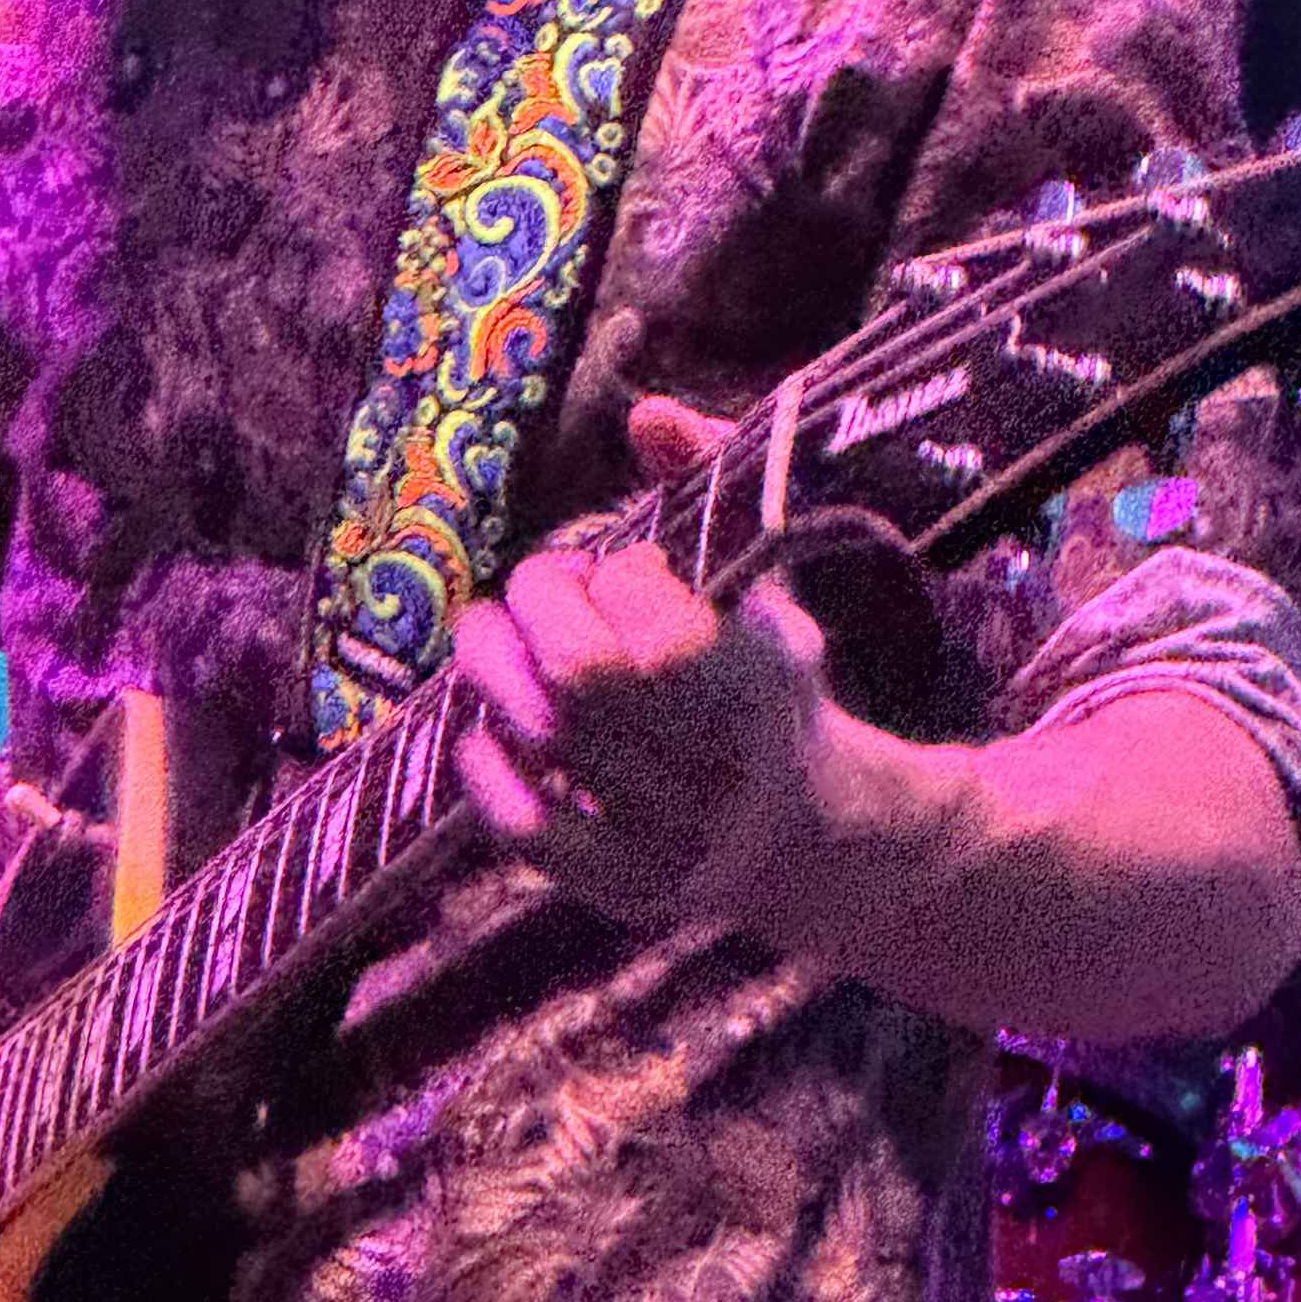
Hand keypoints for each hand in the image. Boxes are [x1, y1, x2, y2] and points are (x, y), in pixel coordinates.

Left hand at [448, 396, 902, 962]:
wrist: (819, 835)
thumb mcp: (771, 581)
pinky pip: (532, 834)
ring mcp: (670, 836)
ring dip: (494, 675)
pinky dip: (487, 777)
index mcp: (763, 688)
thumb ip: (713, 488)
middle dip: (539, 609)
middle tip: (538, 585)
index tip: (620, 564)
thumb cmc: (774, 683)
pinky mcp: (627, 887)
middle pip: (585, 681)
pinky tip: (480, 731)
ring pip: (549, 746)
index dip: (618, 576)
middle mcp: (718, 770)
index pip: (660, 624)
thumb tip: (646, 414)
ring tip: (490, 639)